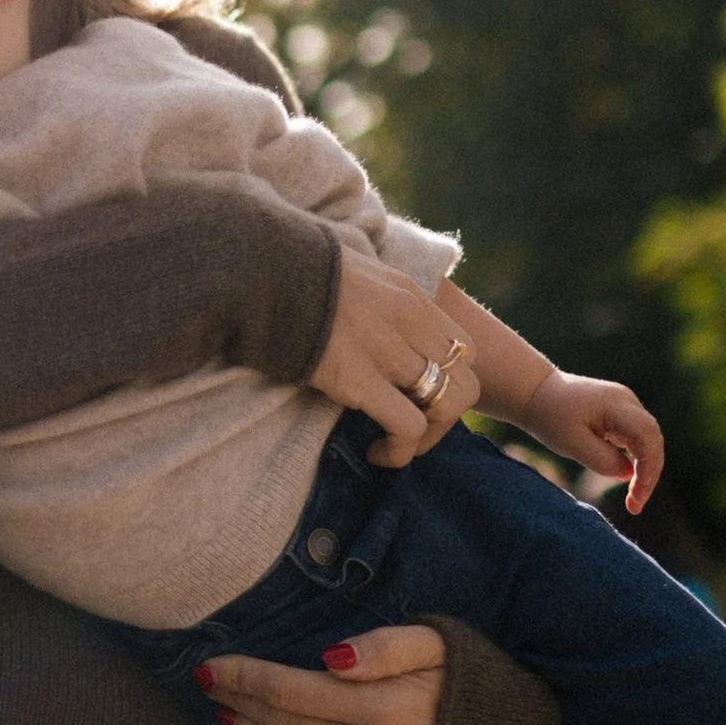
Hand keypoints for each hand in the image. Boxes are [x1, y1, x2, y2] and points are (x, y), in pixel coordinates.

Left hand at [198, 622, 446, 724]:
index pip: (292, 690)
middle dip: (240, 703)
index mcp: (389, 709)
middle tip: (210, 685)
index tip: (211, 666)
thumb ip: (384, 646)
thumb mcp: (436, 643)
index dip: (246, 677)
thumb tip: (328, 659)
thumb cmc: (465, 681)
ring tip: (230, 718)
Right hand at [310, 262, 473, 471]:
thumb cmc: (291, 274)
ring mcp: (387, 350)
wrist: (258, 273)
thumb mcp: (351, 271)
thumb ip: (371, 295)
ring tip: (393, 446)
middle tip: (413, 431)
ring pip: (447, 406)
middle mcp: (409, 321)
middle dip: (445, 416)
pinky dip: (400, 450)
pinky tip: (376, 453)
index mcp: (409, 295)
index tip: (417, 396)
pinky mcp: (360, 379)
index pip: (463, 347)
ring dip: (426, 438)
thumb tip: (361, 311)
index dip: (449, 380)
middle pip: (467, 381)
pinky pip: (408, 426)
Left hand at [520, 370, 664, 512]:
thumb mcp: (571, 444)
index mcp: (616, 405)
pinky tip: (627, 480)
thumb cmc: (550, 417)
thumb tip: (628, 473)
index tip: (637, 496)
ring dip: (644, 470)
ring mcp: (626, 406)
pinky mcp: (620, 414)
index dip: (648, 468)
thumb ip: (602, 460)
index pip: (647, 436)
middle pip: (653, 439)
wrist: (535, 394)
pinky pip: (636, 439)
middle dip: (649, 474)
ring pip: (647, 441)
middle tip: (635, 505)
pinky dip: (636, 461)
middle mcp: (627, 401)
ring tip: (632, 500)